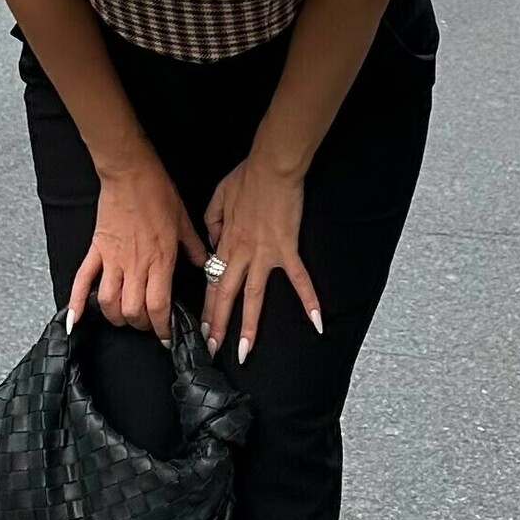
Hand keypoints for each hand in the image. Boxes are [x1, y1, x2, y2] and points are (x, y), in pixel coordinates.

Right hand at [66, 156, 207, 345]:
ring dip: (116, 317)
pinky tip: (75, 321)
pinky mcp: (96, 250)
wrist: (130, 172)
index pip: (159, 307)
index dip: (162, 328)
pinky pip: (82, 280)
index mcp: (160, 260)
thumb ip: (195, 248)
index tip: (166, 336)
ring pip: (108, 303)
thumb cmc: (158, 192)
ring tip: (124, 317)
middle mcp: (136, 265)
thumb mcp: (184, 221)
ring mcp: (112, 259)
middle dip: (141, 325)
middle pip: (133, 311)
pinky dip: (76, 303)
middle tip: (147, 324)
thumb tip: (207, 265)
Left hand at [201, 159, 321, 363]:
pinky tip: (317, 322)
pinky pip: (299, 279)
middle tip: (212, 350)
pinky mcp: (287, 248)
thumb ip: (212, 223)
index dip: (207, 307)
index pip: (212, 282)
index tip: (202, 328)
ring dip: (248, 326)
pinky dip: (309, 300)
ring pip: (253, 296)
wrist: (272, 167)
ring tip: (244, 352)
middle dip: (218, 326)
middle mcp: (241, 253)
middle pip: (226, 295)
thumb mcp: (218, 197)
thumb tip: (213, 243)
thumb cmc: (247, 177)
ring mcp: (264, 253)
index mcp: (225, 242)